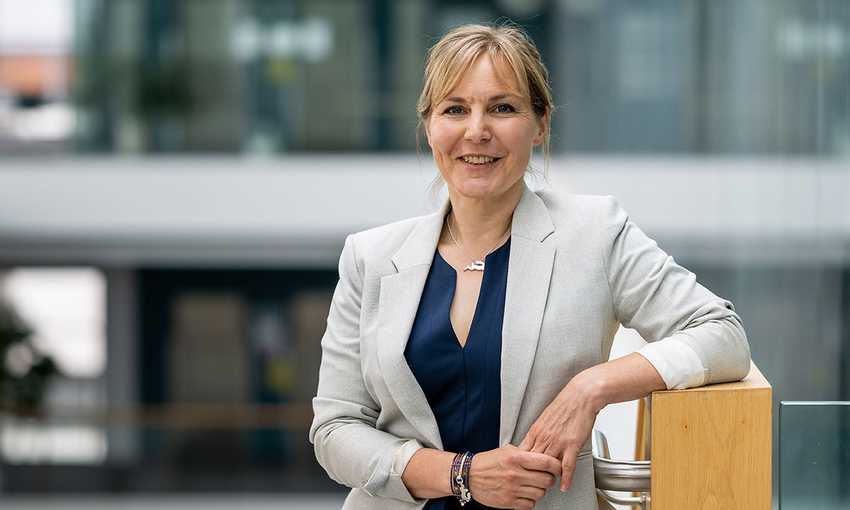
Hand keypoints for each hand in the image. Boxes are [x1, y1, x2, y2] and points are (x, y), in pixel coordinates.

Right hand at [467, 444, 559, 509]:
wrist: (468, 476)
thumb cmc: (487, 462)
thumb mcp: (506, 450)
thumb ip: (524, 452)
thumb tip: (542, 457)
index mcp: (516, 458)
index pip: (546, 462)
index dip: (556, 465)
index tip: (557, 467)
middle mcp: (515, 474)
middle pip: (547, 480)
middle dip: (549, 479)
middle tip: (545, 477)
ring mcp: (513, 489)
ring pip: (540, 493)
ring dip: (540, 490)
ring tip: (533, 485)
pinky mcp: (509, 502)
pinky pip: (530, 504)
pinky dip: (530, 500)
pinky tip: (525, 493)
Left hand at [518, 373, 603, 491]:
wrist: (581, 395)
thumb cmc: (565, 404)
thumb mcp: (545, 418)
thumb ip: (539, 432)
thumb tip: (534, 441)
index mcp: (536, 430)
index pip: (522, 453)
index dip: (520, 465)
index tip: (520, 472)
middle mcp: (544, 437)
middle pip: (532, 463)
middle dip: (531, 475)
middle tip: (532, 484)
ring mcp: (557, 442)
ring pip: (547, 466)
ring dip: (547, 479)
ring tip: (547, 487)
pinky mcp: (572, 445)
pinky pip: (566, 466)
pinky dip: (565, 479)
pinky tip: (564, 486)